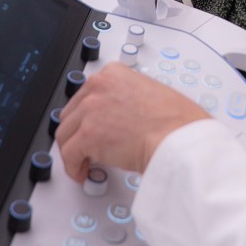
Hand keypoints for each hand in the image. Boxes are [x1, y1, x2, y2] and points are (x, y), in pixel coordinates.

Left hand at [55, 64, 209, 180]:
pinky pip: (69, 155)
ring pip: (65, 134)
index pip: (86, 95)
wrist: (180, 138)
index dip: (87, 117)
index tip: (90, 128)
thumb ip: (126, 99)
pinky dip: (73, 167)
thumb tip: (116, 117)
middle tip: (87, 148)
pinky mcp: (88, 134)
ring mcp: (91, 109)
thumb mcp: (149, 93)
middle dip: (78, 133)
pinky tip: (83, 173)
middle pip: (72, 114)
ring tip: (86, 162)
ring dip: (74, 151)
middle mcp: (99, 86)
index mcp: (114, 73)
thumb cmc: (178, 122)